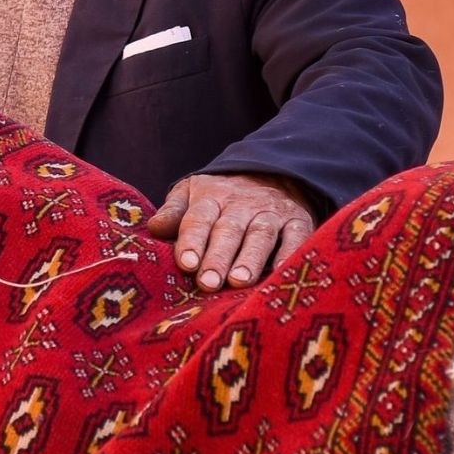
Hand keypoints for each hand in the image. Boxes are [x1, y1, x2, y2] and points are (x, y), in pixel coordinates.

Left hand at [145, 173, 314, 291]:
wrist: (273, 171)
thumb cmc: (221, 195)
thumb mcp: (192, 193)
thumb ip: (174, 212)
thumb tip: (154, 228)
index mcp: (211, 197)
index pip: (199, 218)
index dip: (193, 240)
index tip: (187, 263)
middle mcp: (242, 204)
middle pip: (228, 230)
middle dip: (218, 257)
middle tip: (208, 283)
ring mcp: (271, 213)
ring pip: (261, 234)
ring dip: (250, 258)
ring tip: (239, 281)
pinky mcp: (298, 221)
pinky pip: (297, 237)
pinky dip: (291, 253)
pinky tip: (281, 272)